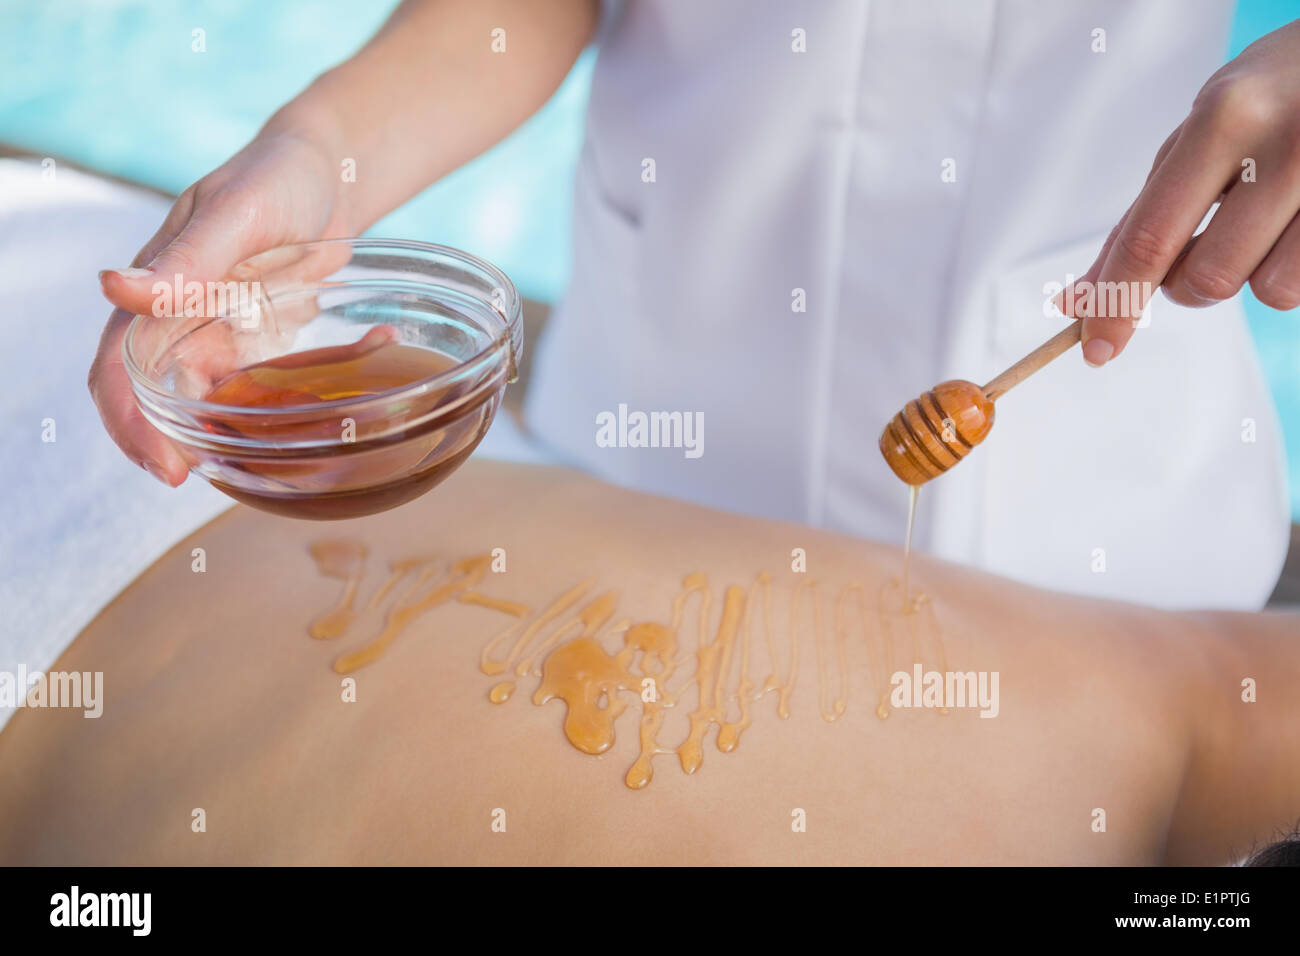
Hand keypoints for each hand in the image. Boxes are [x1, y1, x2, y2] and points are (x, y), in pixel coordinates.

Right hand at [89, 126, 353, 483]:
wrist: (327, 175)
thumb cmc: (275, 178)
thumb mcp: (236, 214)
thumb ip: (186, 259)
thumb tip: (114, 290)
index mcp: (157, 289)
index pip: (120, 368)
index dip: (131, 422)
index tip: (165, 467)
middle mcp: (180, 320)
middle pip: (155, 399)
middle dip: (169, 446)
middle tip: (202, 482)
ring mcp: (219, 334)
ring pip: (205, 404)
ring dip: (222, 438)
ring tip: (258, 467)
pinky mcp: (258, 344)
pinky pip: (258, 389)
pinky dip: (282, 407)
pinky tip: (328, 415)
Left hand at [1058, 19, 1299, 366]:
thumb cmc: (1272, 96)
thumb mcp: (1201, 133)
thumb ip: (1144, 216)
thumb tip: (1083, 299)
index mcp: (1225, 120)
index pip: (1153, 238)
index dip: (1116, 304)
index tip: (1095, 349)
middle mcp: (1284, 149)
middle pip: (1208, 279)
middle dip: (1188, 285)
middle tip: (1207, 243)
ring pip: (1270, 291)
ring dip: (1253, 273)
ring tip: (1267, 218)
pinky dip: (1292, 263)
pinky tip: (1296, 219)